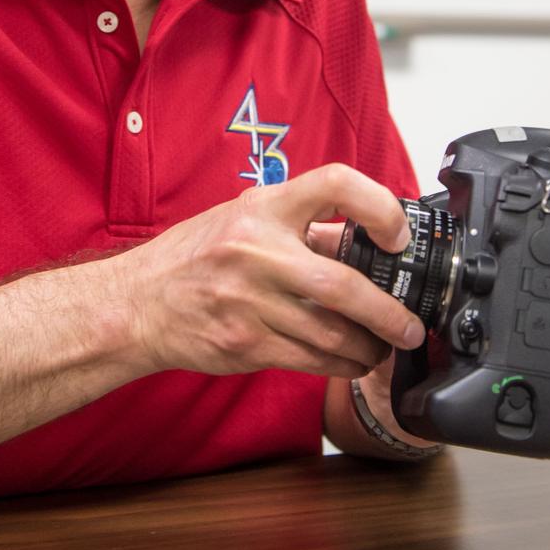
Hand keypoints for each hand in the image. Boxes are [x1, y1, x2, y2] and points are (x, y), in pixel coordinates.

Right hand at [120, 163, 426, 380]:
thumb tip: (359, 239)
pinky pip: (311, 360)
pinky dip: (341, 365)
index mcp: (262, 209)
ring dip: (369, 347)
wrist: (139, 303)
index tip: (396, 234)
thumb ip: (295, 223)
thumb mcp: (240, 217)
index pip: (334, 183)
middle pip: (343, 285)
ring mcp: (251, 302)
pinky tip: (352, 362)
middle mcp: (258, 251)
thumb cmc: (192, 257)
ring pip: (333, 334)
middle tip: (411, 324)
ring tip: (383, 347)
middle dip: (389, 313)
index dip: (378, 205)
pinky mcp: (247, 344)